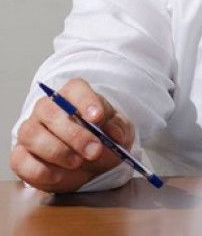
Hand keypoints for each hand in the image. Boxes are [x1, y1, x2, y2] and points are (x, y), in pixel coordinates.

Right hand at [10, 78, 135, 192]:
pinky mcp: (20, 155)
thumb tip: (114, 134)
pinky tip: (58, 176)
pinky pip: (21, 160)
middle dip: (74, 134)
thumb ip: (118, 129)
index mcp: (74, 95)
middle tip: (94, 151)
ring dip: (57, 151)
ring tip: (77, 163)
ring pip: (32, 134)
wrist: (90, 162)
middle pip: (50, 111)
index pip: (75, 89)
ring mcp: (31, 130)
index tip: (98, 118)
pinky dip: (40, 170)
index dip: (86, 101)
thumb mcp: (118, 132)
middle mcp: (47, 108)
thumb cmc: (102, 139)